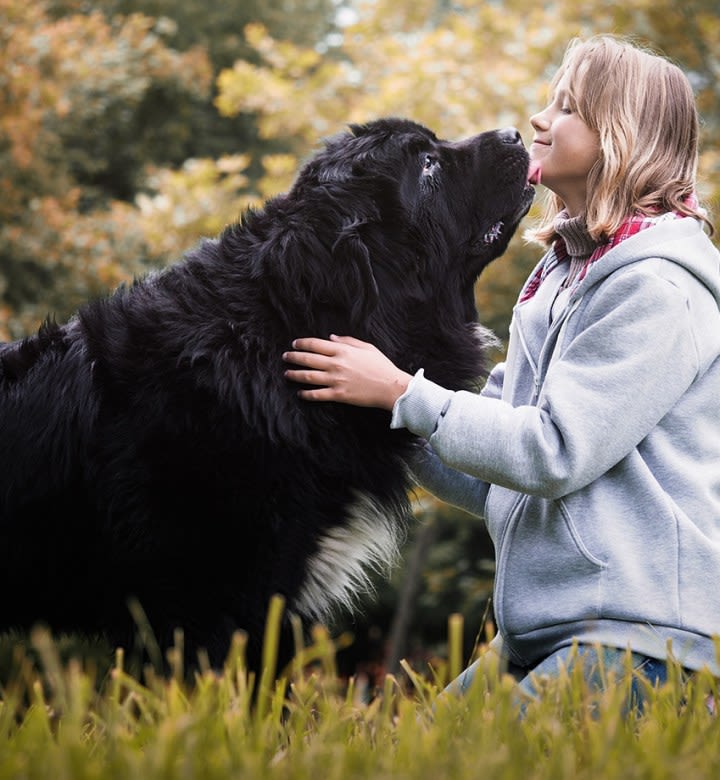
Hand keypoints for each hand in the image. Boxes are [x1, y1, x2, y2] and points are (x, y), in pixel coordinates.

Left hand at [283, 335, 412, 409]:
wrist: (390, 386)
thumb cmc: (381, 366)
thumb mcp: (366, 347)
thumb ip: (348, 341)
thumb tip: (331, 338)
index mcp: (343, 351)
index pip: (315, 344)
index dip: (302, 343)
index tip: (295, 344)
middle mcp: (336, 364)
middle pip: (307, 359)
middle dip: (293, 357)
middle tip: (285, 357)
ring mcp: (336, 380)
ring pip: (308, 376)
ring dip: (295, 375)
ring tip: (287, 374)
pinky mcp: (338, 395)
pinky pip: (317, 394)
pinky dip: (306, 394)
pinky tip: (300, 393)